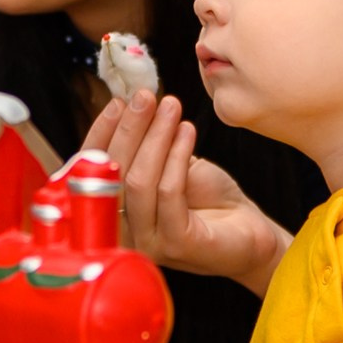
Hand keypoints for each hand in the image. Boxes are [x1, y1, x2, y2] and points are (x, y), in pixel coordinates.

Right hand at [82, 91, 290, 295]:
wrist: (249, 233)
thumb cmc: (209, 200)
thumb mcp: (171, 166)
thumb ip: (148, 147)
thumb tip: (134, 103)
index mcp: (113, 214)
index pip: (93, 173)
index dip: (102, 134)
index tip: (118, 102)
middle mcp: (123, 233)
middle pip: (113, 174)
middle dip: (129, 129)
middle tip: (144, 97)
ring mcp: (148, 243)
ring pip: (138, 181)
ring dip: (154, 136)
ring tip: (171, 107)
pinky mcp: (176, 245)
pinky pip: (168, 193)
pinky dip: (176, 156)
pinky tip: (187, 131)